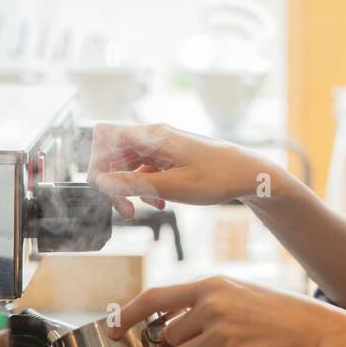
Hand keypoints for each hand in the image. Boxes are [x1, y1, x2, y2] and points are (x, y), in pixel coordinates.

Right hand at [87, 122, 275, 218]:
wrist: (249, 175)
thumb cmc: (218, 177)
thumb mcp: (173, 187)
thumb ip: (134, 184)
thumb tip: (100, 182)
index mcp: (153, 136)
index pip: (104, 135)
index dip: (96, 160)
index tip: (104, 188)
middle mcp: (154, 136)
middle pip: (114, 153)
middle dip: (113, 182)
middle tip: (125, 211)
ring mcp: (162, 146)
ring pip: (128, 163)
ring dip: (128, 187)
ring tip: (140, 210)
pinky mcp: (170, 157)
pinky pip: (145, 169)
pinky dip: (145, 186)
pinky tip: (159, 203)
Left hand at [108, 277, 344, 346]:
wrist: (315, 330)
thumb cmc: (279, 312)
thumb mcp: (238, 292)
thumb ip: (204, 303)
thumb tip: (168, 324)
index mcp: (211, 285)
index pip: (155, 297)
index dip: (128, 314)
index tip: (112, 328)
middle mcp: (214, 306)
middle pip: (168, 337)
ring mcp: (224, 333)